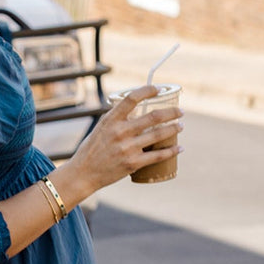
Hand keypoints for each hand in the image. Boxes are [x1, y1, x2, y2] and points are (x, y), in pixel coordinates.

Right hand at [67, 84, 183, 195]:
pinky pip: (157, 155)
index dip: (148, 90)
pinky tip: (179, 148)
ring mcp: (127, 148)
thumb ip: (117, 119)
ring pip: (158, 134)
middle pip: (153, 116)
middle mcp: (120, 132)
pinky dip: (171, 151)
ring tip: (180, 127)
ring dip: (174, 129)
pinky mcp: (132, 163)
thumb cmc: (92, 150)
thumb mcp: (101, 129)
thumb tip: (137, 110)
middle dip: (172, 113)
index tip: (159, 89)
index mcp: (111, 120)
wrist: (83, 174)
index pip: (132, 98)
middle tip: (180, 112)